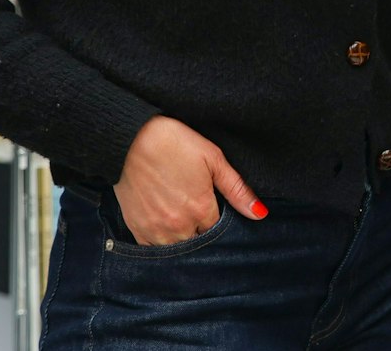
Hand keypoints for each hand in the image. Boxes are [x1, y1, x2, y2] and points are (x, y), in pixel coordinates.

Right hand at [113, 115, 265, 244]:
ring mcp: (156, 230)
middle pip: (199, 243)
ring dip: (184, 241)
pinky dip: (162, 243)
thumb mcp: (213, 159)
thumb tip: (260, 214)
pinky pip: (153, 250)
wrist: (130, 139)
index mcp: (201, 209)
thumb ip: (237, 189)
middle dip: (203, 235)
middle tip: (199, 216)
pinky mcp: (137, 229)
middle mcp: (180, 225)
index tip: (216, 211)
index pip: (219, 231)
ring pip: (178, 249)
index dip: (220, 222)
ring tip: (184, 222)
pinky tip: (166, 228)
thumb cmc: (174, 143)